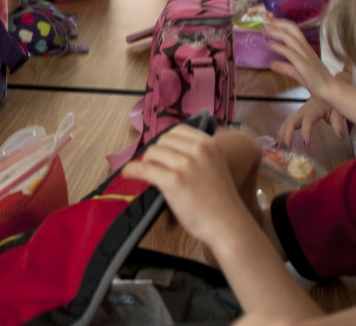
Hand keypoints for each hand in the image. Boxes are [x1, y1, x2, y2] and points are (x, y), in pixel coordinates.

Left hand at [121, 126, 253, 244]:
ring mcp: (185, 165)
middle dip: (156, 152)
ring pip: (152, 153)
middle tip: (154, 166)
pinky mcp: (173, 181)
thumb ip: (197, 155)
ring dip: (145, 162)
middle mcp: (198, 150)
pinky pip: (144, 169)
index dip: (166, 141)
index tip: (162, 152)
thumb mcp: (215, 166)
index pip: (178, 130)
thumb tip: (167, 150)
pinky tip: (127, 174)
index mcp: (209, 144)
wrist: (227, 225)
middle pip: (163, 140)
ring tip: (146, 173)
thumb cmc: (220, 201)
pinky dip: (131, 170)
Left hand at [263, 20, 333, 93]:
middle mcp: (305, 49)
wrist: (330, 90)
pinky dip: (279, 48)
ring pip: (291, 38)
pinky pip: (290, 53)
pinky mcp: (304, 65)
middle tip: (265, 24)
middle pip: (293, 29)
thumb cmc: (316, 81)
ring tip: (265, 31)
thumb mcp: (297, 72)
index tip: (270, 22)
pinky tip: (270, 45)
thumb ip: (285, 67)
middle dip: (278, 24)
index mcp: (305, 48)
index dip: (282, 24)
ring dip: (276, 33)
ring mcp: (305, 56)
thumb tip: (271, 64)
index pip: (294, 30)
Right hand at [274, 96, 344, 146]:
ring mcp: (298, 113)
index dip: (306, 132)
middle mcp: (303, 111)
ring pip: (286, 123)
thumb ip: (338, 124)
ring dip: (281, 134)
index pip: (308, 121)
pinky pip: (287, 123)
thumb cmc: (332, 102)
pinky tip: (278, 142)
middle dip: (286, 135)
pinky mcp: (297, 116)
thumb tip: (340, 138)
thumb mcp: (338, 112)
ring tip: (278, 147)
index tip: (306, 144)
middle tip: (286, 148)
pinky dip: (281, 132)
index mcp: (314, 110)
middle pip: (291, 121)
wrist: (325, 90)